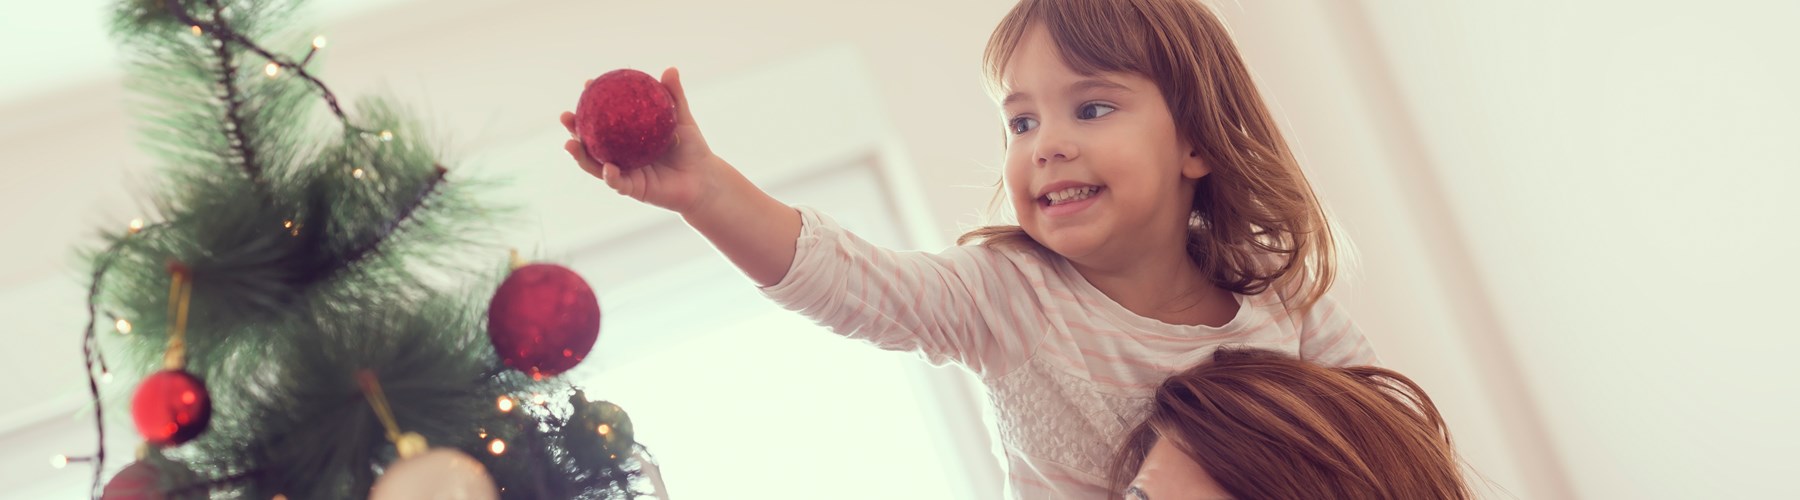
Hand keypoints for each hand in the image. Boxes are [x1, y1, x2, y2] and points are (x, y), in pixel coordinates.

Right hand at [562, 67, 723, 214]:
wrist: (705, 180)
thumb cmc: (693, 149)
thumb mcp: (682, 119)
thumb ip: (674, 97)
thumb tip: (670, 69)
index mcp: (627, 136)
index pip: (603, 118)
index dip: (592, 103)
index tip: (587, 85)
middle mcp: (621, 154)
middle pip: (591, 141)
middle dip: (574, 129)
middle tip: (565, 115)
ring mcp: (625, 171)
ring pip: (596, 164)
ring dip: (581, 155)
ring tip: (570, 143)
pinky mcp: (633, 189)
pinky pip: (618, 183)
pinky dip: (610, 176)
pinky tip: (607, 167)